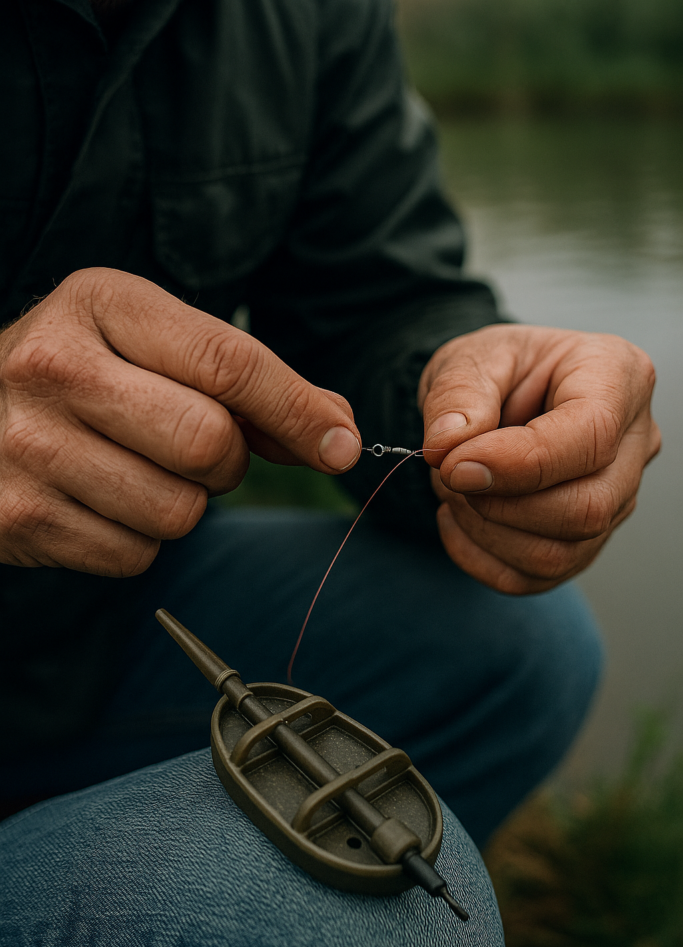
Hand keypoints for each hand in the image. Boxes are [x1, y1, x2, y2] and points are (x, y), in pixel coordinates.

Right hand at [0, 268, 359, 575]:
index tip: (341, 445)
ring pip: (179, 511)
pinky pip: (135, 555)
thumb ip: (245, 379)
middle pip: (211, 443)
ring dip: (183, 503)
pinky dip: (139, 538)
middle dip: (229, 460)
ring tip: (137, 469)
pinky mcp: (20, 517)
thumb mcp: (151, 343)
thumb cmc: (83, 374)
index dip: (299, 410)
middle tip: (199, 449)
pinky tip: (102, 500)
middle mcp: (55, 368)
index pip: (229, 362)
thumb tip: (337, 433)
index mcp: (101, 304)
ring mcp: (29, 446)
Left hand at [418, 324, 659, 593]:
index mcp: (616, 375)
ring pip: (562, 553)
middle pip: (588, 508)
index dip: (518, 463)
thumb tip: (448, 446)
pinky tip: (457, 520)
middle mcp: (633, 442)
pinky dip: (482, 559)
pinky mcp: (587, 539)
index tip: (454, 465)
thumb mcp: (470, 358)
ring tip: (452, 489)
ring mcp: (617, 497)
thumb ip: (458, 395)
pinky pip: (537, 577)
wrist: (496, 395)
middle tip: (449, 473)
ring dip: (487, 533)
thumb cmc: (496, 369)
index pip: (591, 436)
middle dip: (501, 505)